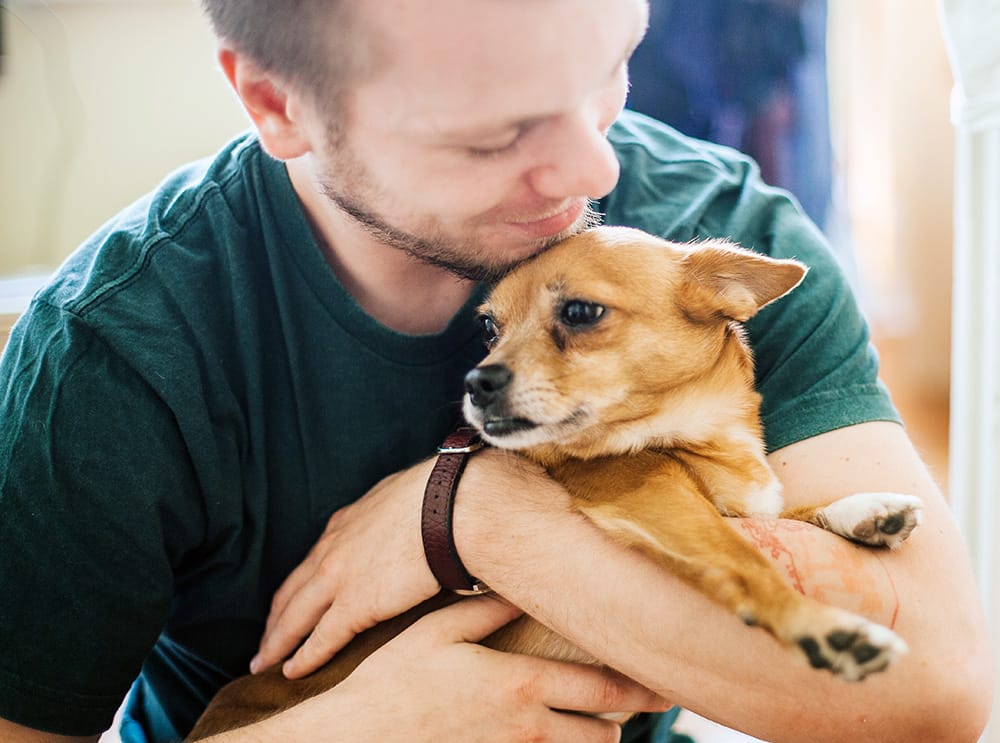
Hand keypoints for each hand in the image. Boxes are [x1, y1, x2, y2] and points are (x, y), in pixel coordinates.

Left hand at [252, 457, 440, 677]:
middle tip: (264, 642)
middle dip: (276, 618)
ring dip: (277, 642)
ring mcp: (339, 577)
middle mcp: (333, 549)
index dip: (299, 585)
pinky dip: (305, 658)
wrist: (451, 508)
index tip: (289, 602)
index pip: (313, 561)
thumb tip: (409, 523)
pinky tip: (292, 673)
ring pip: (295, 617)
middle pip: (293, 591)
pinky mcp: (355, 605)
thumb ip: (395, 515)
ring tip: (263, 664)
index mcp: (347, 523)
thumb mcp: (403, 499)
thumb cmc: (441, 500)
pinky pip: (321, 638)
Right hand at [297, 597, 670, 741]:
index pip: (601, 688)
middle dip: (628, 719)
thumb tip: (523, 585)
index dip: (640, 687)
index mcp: (519, 683)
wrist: (355, 740)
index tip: (667, 681)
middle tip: (647, 701)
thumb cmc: (393, 680)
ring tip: (601, 719)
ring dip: (594, 739)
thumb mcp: (438, 630)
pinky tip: (558, 735)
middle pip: (602, 733)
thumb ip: (487, 609)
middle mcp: (526, 727)